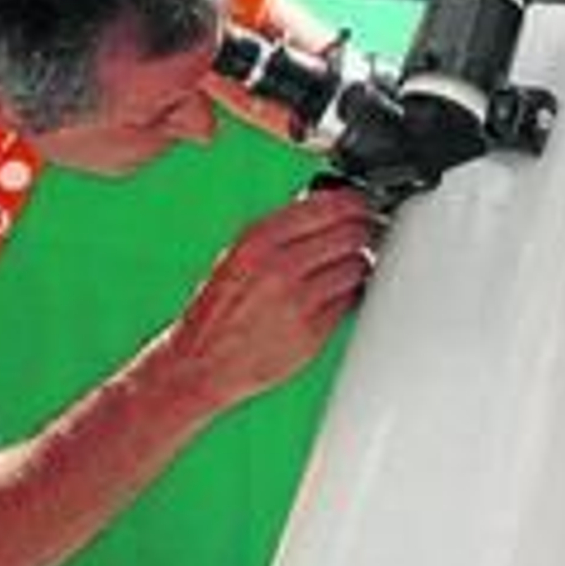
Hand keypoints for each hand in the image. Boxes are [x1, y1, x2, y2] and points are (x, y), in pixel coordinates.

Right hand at [158, 184, 379, 409]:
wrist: (201, 362)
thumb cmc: (218, 308)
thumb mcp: (239, 254)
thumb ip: (281, 231)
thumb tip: (326, 207)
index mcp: (259, 239)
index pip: (329, 207)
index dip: (353, 203)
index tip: (360, 204)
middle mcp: (280, 266)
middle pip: (351, 234)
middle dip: (362, 231)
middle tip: (363, 233)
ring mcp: (299, 301)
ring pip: (357, 266)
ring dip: (358, 264)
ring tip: (345, 266)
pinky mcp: (313, 332)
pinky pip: (350, 300)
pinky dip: (349, 293)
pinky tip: (336, 293)